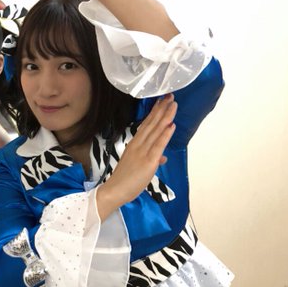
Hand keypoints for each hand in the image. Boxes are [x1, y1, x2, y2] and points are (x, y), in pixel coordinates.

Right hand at [98, 94, 176, 214]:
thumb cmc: (126, 181)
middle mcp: (138, 144)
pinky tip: (171, 125)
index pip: (146, 125)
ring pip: (155, 131)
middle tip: (170, 95)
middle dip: (161, 109)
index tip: (162, 101)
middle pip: (151, 124)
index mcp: (135, 144)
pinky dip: (165, 135)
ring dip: (165, 117)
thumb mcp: (140, 167)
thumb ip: (152, 159)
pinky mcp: (148, 161)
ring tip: (172, 104)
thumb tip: (163, 156)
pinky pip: (158, 145)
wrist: (114, 191)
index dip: (155, 113)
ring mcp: (142, 152)